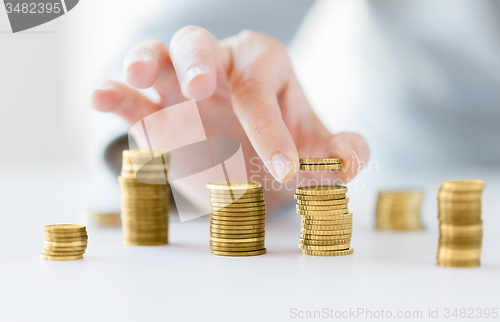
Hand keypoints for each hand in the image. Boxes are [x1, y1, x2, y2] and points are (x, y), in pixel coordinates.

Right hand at [90, 26, 368, 206]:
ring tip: (137, 75)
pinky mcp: (152, 110)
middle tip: (200, 88)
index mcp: (263, 66)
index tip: (285, 171)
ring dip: (145, 60)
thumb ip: (340, 152)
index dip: (272, 130)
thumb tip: (350, 162)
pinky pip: (128, 96)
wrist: (248, 161)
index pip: (262, 91)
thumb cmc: (281, 145)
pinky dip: (113, 93)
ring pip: (157, 55)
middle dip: (197, 62)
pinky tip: (101, 96)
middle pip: (200, 45)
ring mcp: (179, 85)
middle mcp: (218, 65)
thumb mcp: (314, 149)